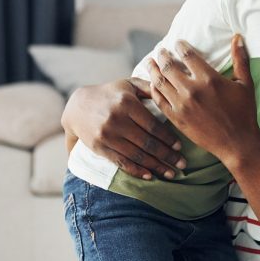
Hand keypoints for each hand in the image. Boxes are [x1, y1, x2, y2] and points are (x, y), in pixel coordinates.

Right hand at [61, 78, 184, 180]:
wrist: (77, 107)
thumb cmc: (110, 94)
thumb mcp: (128, 84)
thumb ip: (148, 87)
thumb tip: (170, 89)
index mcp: (126, 103)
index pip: (152, 125)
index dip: (168, 137)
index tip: (180, 146)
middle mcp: (116, 120)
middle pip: (147, 143)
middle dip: (167, 155)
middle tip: (182, 164)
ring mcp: (107, 136)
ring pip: (136, 155)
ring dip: (156, 166)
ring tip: (171, 173)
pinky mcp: (100, 148)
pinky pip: (121, 162)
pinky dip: (136, 171)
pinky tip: (150, 176)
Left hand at [147, 36, 259, 168]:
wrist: (237, 143)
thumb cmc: (244, 113)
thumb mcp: (245, 84)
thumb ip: (240, 59)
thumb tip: (238, 37)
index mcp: (209, 79)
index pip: (187, 55)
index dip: (180, 46)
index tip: (177, 43)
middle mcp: (192, 90)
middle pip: (169, 66)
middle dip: (162, 55)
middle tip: (160, 51)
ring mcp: (182, 105)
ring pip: (160, 82)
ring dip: (153, 70)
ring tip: (150, 63)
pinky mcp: (176, 119)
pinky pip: (159, 100)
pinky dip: (153, 90)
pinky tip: (153, 84)